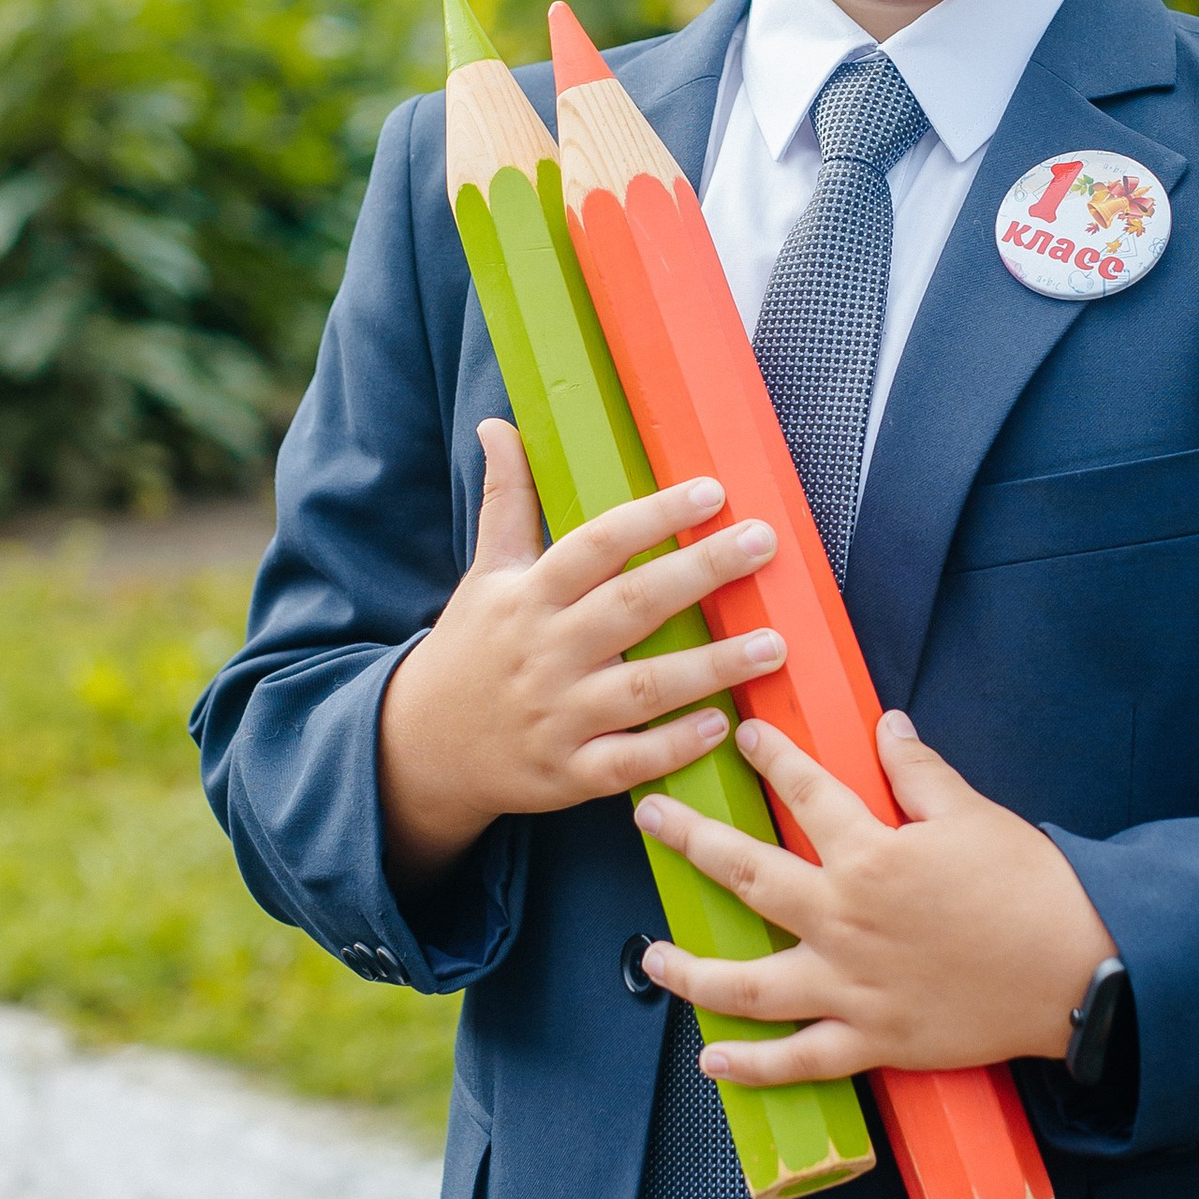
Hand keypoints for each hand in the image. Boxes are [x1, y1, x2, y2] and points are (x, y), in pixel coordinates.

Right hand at [377, 421, 783, 882]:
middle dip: (701, 572)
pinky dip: (673, 747)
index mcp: (528, 596)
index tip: (713, 491)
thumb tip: (499, 425)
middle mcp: (545, 651)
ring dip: (711, 666)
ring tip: (773, 644)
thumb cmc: (472, 649)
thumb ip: (506, 500)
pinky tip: (721, 724)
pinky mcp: (568, 773)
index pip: (596, 545)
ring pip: (643, 688)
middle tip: (763, 543)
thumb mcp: (485, 573)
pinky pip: (628, 761)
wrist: (424, 748)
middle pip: (631, 606)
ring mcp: (557, 716)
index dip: (654, 516)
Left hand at [634, 711, 1114, 1082]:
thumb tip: (888, 726)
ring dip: (692, 971)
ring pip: (749, 984)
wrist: (1078, 972)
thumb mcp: (973, 814)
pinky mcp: (872, 1040)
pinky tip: (711, 1058)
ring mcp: (851, 988)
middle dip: (690, 840)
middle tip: (650, 817)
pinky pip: (799, 1061)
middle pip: (747, 875)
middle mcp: (844, 921)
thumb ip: (919, 771)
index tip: (743, 735)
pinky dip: (751, 1066)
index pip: (805, 794)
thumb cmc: (1030, 889)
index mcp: (870, 856)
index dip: (772, 758)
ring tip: (652, 958)